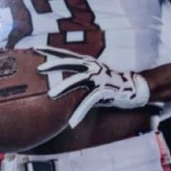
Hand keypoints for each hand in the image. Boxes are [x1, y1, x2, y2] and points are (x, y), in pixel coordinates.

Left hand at [33, 46, 150, 128]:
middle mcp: (92, 67)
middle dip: (54, 65)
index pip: (67, 54)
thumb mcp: (92, 79)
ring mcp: (99, 77)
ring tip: (50, 95)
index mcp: (88, 62)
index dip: (51, 50)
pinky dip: (80, 112)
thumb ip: (78, 80)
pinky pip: (90, 100)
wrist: (134, 88)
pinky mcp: (105, 89)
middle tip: (39, 68)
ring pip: (78, 80)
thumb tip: (60, 88)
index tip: (36, 48)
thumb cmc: (110, 85)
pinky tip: (72, 122)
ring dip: (63, 87)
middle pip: (70, 63)